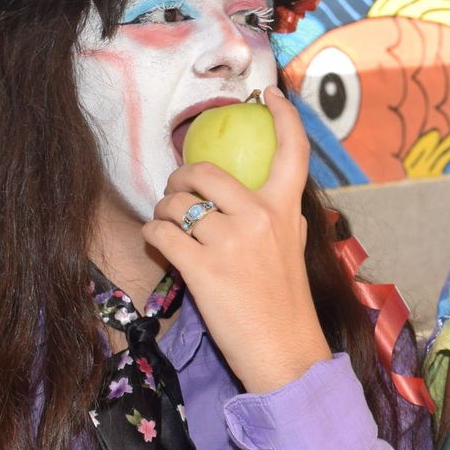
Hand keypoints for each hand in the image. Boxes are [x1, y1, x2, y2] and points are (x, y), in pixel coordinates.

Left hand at [142, 86, 332, 393]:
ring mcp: (230, 241)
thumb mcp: (296, 251)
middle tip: (178, 195)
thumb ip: (282, 219)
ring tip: (171, 231)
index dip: (283, 115)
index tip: (268, 95)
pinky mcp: (201, 268)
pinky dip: (153, 238)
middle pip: (205, 172)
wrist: (284, 353)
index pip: (293, 150)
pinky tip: (161, 247)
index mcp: (287, 210)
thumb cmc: (288, 305)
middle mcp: (260, 216)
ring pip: (175, 205)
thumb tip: (271, 198)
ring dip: (163, 214)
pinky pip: (160, 234)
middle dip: (180, 181)